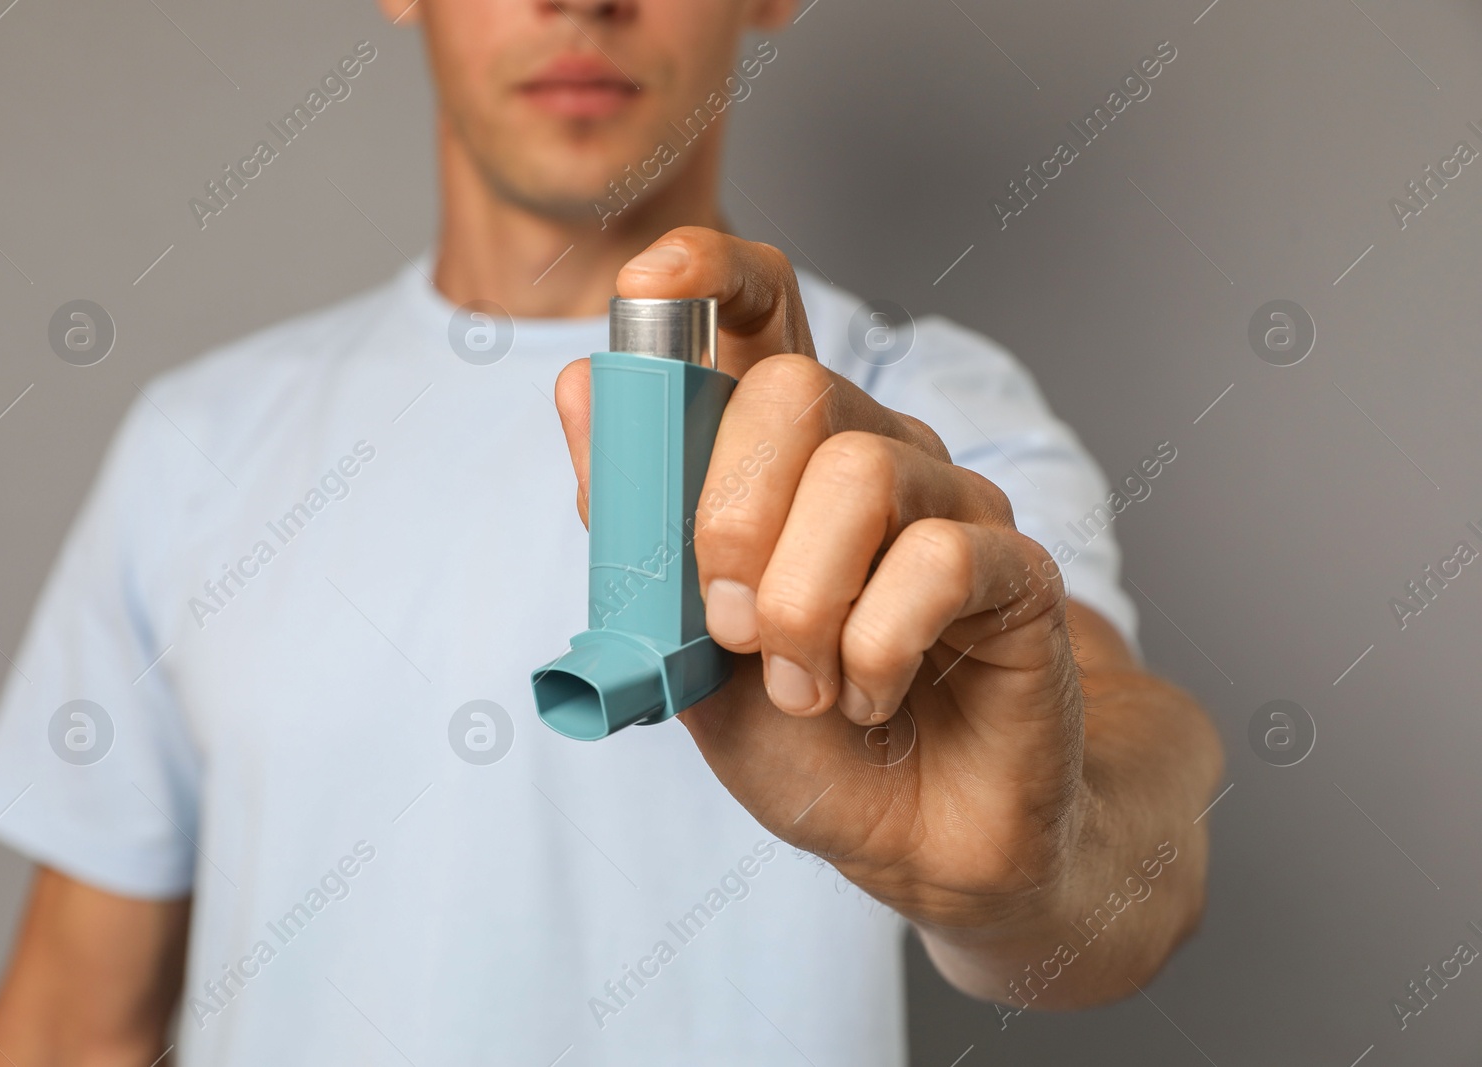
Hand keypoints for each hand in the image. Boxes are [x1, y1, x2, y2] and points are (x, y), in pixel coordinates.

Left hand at [553, 227, 1220, 1005]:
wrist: (906, 834)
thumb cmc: (798, 732)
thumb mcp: (678, 638)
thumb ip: (634, 523)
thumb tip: (578, 381)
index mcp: (783, 458)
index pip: (762, 312)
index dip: (710, 272)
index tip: (650, 282)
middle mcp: (872, 452)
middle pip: (797, 389)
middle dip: (732, 520)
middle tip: (725, 627)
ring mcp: (951, 505)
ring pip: (864, 476)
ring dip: (800, 607)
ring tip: (799, 685)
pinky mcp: (1015, 572)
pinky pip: (936, 564)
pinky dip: (873, 652)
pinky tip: (867, 698)